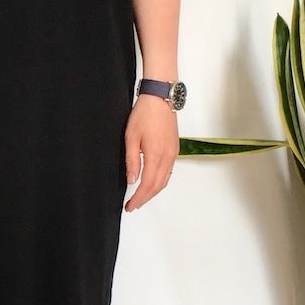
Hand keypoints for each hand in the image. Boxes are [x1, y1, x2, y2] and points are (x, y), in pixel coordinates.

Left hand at [124, 95, 177, 211]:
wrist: (160, 98)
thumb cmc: (144, 114)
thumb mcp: (131, 138)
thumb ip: (132, 161)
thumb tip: (132, 180)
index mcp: (156, 155)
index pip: (147, 185)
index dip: (138, 198)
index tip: (129, 206)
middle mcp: (168, 157)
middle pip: (157, 186)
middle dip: (145, 199)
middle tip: (133, 205)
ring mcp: (173, 154)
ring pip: (164, 181)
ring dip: (153, 192)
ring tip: (141, 198)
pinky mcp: (175, 149)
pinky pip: (169, 172)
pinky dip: (160, 182)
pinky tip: (152, 183)